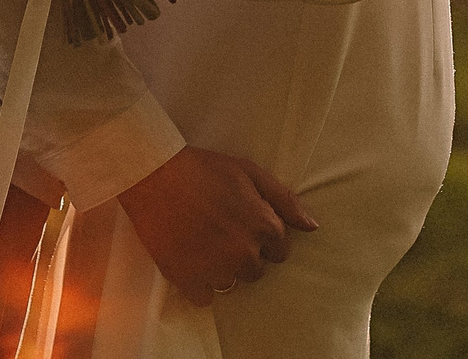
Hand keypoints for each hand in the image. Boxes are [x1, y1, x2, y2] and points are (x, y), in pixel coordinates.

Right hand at [117, 146, 317, 304]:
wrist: (155, 176)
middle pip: (257, 270)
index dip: (264, 237)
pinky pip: (206, 298)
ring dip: (222, 269)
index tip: (245, 225)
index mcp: (263, 226)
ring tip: (204, 243)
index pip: (280, 250)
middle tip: (222, 232)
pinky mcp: (189, 281)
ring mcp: (217, 270)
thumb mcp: (251, 172)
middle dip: (244, 254)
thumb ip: (285, 200)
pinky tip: (191, 260)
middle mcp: (245, 253)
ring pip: (232, 283)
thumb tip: (312, 227)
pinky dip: (200, 284)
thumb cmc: (204, 169)